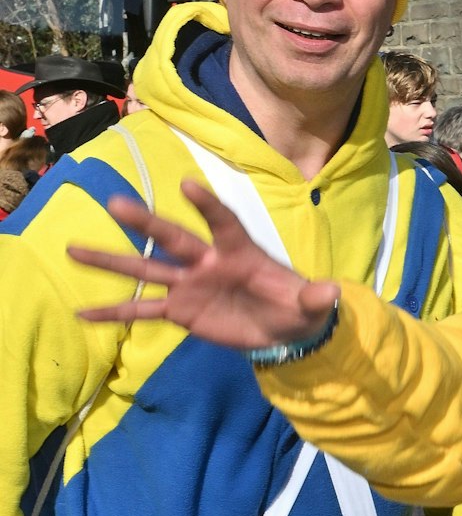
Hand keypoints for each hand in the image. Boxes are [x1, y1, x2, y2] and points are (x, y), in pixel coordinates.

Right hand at [66, 180, 338, 347]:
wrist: (284, 329)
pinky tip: (82, 311)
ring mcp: (189, 284)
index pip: (223, 223)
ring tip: (73, 249)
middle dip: (147, 222)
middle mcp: (208, 261)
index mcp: (240, 251)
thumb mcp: (310, 306)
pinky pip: (142, 309)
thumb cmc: (296, 307)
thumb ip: (316, 297)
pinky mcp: (180, 310)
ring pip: (147, 268)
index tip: (188, 186)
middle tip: (116, 202)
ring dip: (112, 260)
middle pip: (174, 238)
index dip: (208, 206)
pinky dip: (115, 310)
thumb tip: (334, 292)